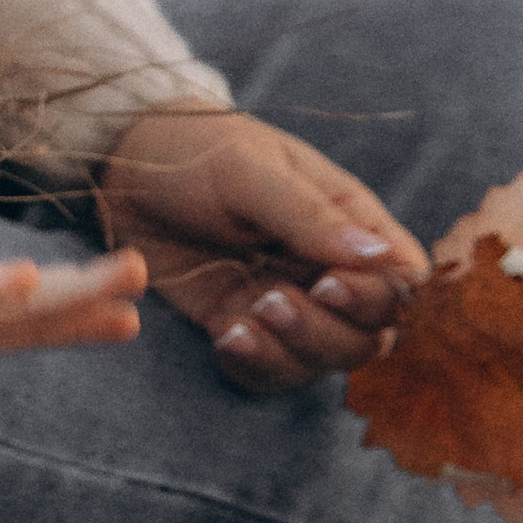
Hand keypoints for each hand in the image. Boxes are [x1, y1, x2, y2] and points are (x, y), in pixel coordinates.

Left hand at [100, 103, 427, 394]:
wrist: (121, 166)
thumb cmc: (197, 150)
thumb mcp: (250, 170)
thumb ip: (311, 216)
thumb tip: (382, 257)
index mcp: (349, 221)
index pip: (401, 280)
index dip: (379, 298)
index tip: (328, 284)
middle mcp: (328, 268)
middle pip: (369, 334)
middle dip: (328, 331)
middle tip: (272, 299)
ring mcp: (287, 301)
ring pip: (323, 361)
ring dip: (290, 351)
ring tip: (243, 318)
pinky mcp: (241, 325)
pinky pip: (270, 372)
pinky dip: (254, 366)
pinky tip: (223, 338)